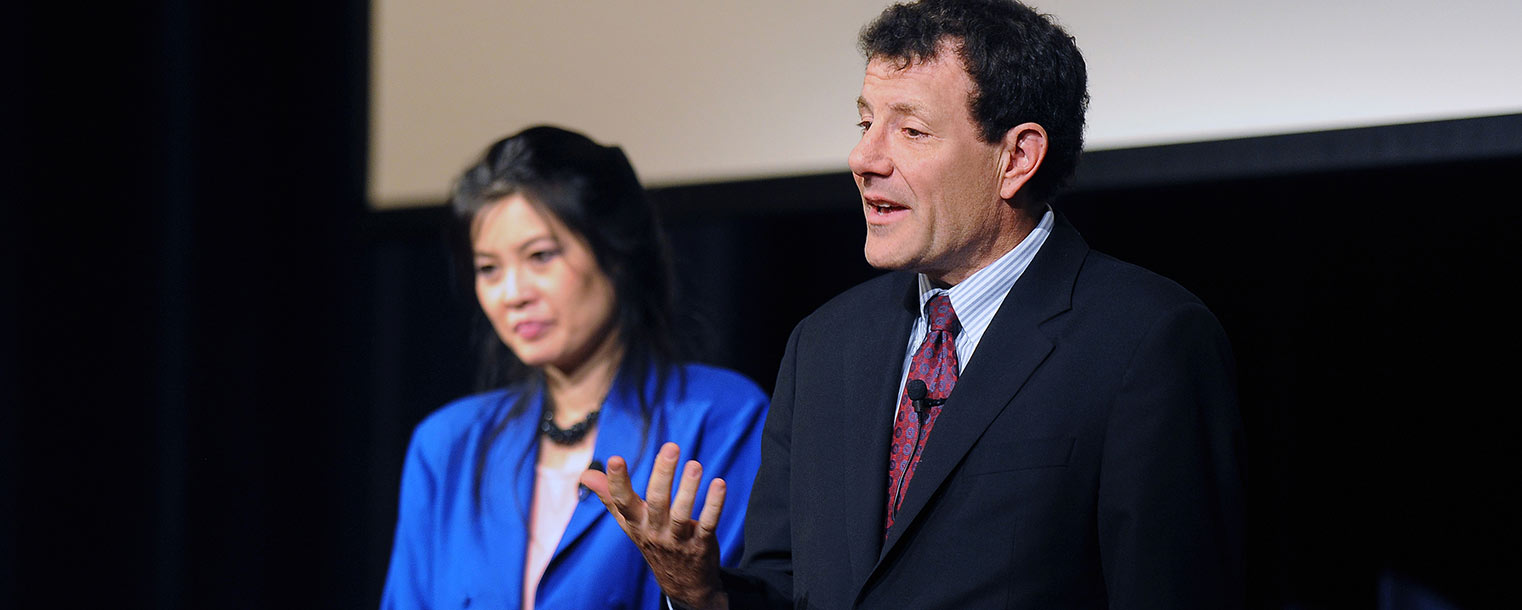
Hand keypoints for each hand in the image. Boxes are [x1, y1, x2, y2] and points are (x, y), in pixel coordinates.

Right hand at [579, 442, 729, 609]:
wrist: (682, 583)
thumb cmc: (653, 541)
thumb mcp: (630, 523)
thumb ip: (610, 498)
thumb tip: (585, 474)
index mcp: (636, 523)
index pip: (622, 502)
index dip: (617, 482)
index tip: (614, 459)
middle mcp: (655, 531)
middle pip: (657, 502)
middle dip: (663, 475)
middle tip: (671, 447)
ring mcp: (679, 539)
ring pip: (682, 514)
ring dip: (689, 488)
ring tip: (695, 464)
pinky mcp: (702, 543)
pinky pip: (708, 523)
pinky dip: (714, 505)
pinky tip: (719, 484)